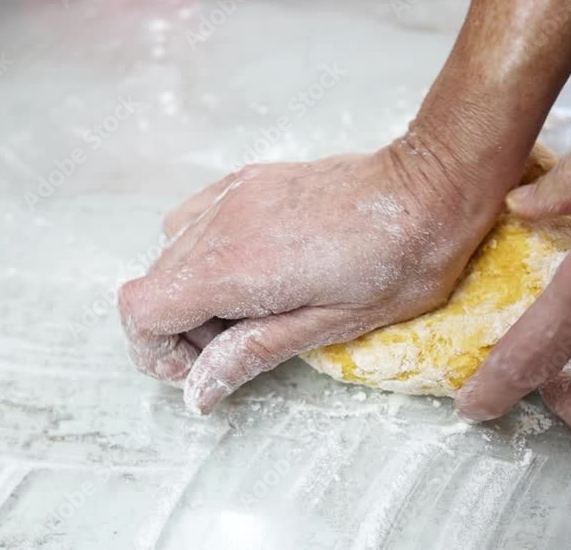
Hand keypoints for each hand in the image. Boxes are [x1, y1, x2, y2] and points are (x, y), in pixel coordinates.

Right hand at [118, 137, 515, 413]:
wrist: (428, 192)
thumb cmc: (396, 264)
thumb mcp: (328, 326)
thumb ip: (252, 353)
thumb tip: (198, 390)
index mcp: (236, 267)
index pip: (142, 308)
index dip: (155, 349)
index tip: (200, 367)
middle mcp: (222, 224)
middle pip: (154, 284)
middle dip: (180, 328)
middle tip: (239, 344)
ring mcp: (233, 195)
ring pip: (172, 252)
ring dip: (194, 291)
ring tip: (251, 306)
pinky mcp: (249, 181)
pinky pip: (196, 219)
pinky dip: (206, 253)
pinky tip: (254, 266)